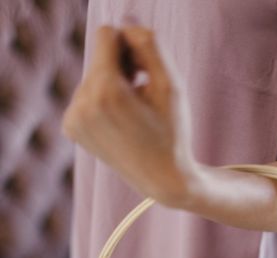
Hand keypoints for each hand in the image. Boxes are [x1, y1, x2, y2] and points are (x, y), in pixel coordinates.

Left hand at [62, 25, 197, 205]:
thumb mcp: (171, 84)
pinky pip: (84, 96)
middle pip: (98, 56)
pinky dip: (102, 103)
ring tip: (133, 112)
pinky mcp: (71, 128)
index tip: (145, 72)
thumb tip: (124, 25)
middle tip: (142, 96)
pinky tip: (119, 122)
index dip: (131, 47)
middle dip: (121, 68)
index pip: (107, 34)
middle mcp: (82, 104)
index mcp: (106, 91)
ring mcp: (73, 119)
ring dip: (112, 86)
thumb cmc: (172, 131)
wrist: (162, 179)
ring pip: (92, 77)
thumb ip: (149, 44)